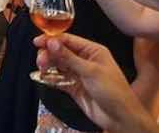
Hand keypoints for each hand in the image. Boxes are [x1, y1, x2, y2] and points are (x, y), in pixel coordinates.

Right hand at [34, 33, 158, 132]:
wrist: (120, 118)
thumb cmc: (113, 91)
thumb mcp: (91, 71)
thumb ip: (69, 57)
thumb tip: (52, 42)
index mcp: (93, 51)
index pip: (68, 40)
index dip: (52, 40)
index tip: (37, 42)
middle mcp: (85, 60)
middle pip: (60, 52)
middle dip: (49, 54)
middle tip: (41, 61)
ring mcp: (78, 74)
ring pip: (58, 65)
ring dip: (48, 65)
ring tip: (42, 69)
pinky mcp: (73, 87)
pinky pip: (58, 79)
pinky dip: (50, 78)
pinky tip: (44, 78)